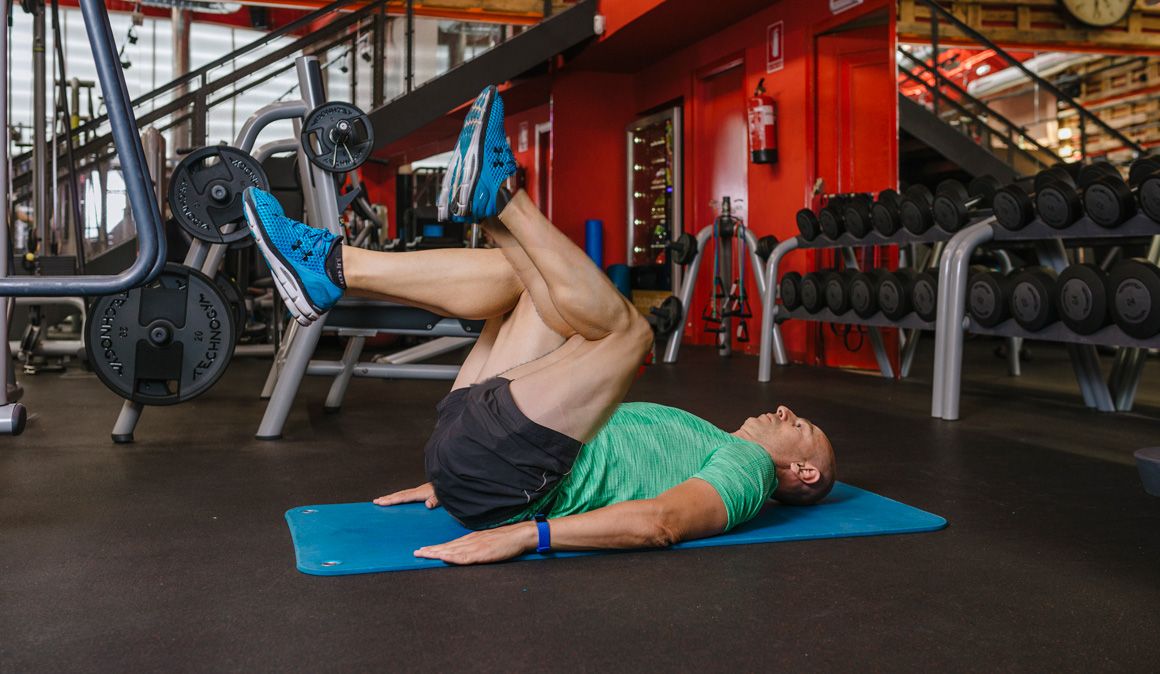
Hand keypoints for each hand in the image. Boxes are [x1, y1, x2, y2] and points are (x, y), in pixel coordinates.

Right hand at [373, 482, 438, 508]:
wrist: (447, 483)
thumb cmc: (444, 491)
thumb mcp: (442, 498)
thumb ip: (435, 501)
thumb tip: (428, 505)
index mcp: (419, 493)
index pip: (403, 497)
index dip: (392, 500)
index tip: (382, 502)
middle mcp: (416, 491)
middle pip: (399, 495)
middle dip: (387, 498)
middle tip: (375, 501)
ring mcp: (417, 491)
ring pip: (400, 494)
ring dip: (390, 497)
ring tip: (380, 500)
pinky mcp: (419, 492)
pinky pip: (405, 495)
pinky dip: (397, 496)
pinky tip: (393, 498)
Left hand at [414, 523, 535, 564]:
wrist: (519, 535)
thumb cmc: (506, 539)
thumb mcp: (487, 540)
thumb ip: (476, 545)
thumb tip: (467, 550)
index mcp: (471, 539)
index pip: (450, 544)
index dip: (436, 547)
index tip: (424, 549)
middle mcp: (470, 541)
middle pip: (447, 546)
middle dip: (431, 550)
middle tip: (416, 552)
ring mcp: (475, 547)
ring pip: (451, 551)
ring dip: (436, 553)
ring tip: (423, 555)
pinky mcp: (481, 553)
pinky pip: (463, 557)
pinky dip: (452, 557)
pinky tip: (443, 558)